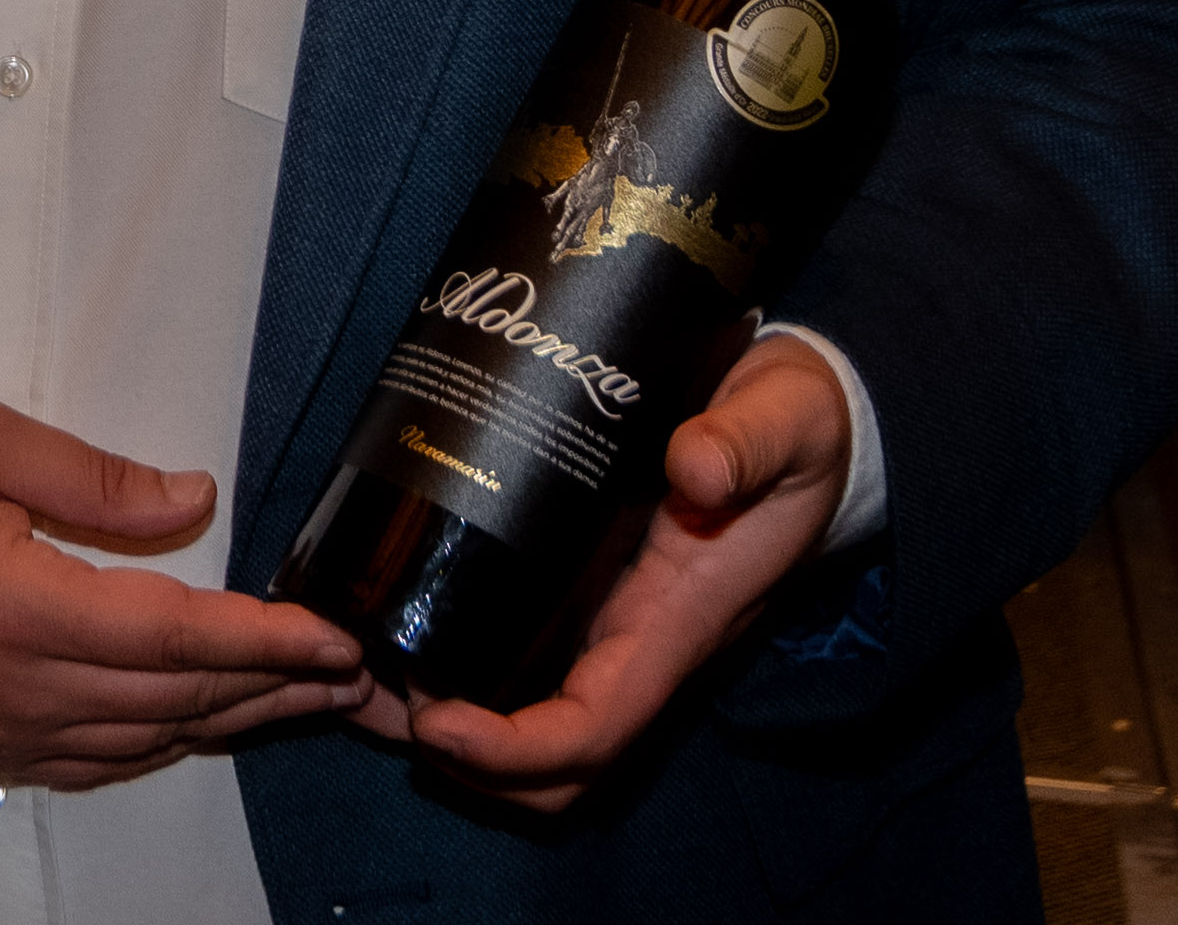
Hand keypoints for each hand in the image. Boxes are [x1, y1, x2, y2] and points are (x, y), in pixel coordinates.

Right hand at [0, 401, 374, 788]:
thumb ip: (92, 476)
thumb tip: (193, 500)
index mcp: (18, 604)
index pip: (172, 635)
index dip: (263, 641)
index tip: (333, 637)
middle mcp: (20, 686)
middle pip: (178, 698)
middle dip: (278, 685)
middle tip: (354, 672)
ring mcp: (9, 732)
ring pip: (153, 739)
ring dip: (239, 720)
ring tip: (311, 698)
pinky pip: (106, 762)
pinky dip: (172, 742)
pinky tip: (214, 721)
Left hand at [352, 329, 852, 806]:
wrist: (815, 417)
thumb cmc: (799, 426)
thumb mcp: (785, 419)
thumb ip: (745, 442)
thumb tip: (694, 470)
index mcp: (678, 620)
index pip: (595, 727)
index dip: (515, 749)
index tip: (436, 725)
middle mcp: (640, 641)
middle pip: (556, 760)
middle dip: (468, 761)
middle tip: (373, 695)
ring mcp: (613, 624)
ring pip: (534, 723)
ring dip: (453, 728)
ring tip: (362, 669)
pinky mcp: (590, 591)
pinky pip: (525, 665)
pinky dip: (461, 669)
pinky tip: (400, 626)